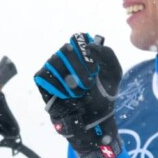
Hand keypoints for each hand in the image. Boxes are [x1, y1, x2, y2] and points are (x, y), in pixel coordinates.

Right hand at [34, 33, 122, 157]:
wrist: (94, 119)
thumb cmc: (104, 94)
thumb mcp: (114, 74)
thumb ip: (108, 55)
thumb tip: (90, 45)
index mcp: (83, 51)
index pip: (78, 38)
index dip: (85, 50)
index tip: (95, 68)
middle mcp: (66, 56)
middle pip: (66, 49)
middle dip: (79, 67)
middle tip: (89, 83)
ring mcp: (53, 68)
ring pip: (54, 61)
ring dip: (70, 78)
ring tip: (81, 92)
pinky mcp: (43, 82)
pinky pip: (44, 76)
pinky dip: (57, 86)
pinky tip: (69, 95)